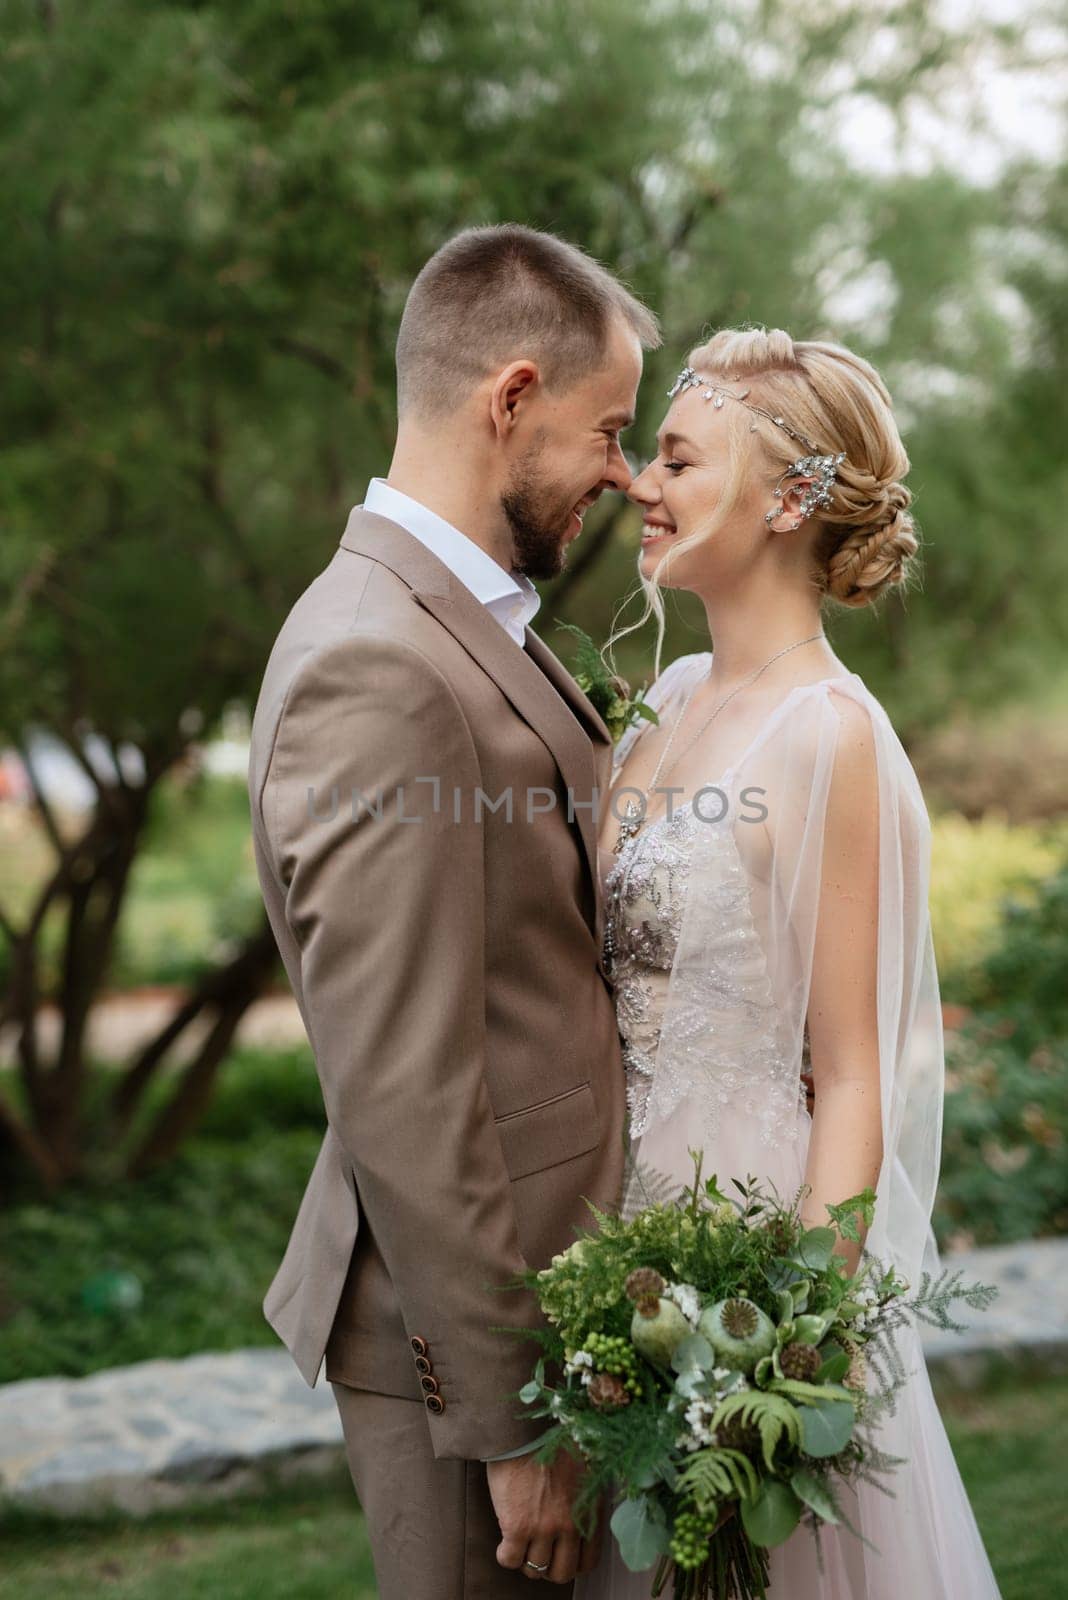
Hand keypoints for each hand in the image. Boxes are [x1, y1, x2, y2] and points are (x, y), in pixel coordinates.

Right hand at [487, 1449, 602, 1583]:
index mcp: (589, 1511)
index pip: (588, 1561)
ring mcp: (544, 1528)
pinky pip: (510, 1560)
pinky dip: (505, 1556)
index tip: (560, 1555)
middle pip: (562, 1573)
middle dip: (549, 1567)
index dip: (571, 1563)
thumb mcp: (583, 1468)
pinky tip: (504, 1543)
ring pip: (535, 1568)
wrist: (525, 1427)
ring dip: (526, 1560)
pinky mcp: (517, 1526)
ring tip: (519, 1545)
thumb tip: (579, 1516)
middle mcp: (570, 1525)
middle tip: (538, 1553)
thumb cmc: (552, 1439)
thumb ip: (584, 1498)